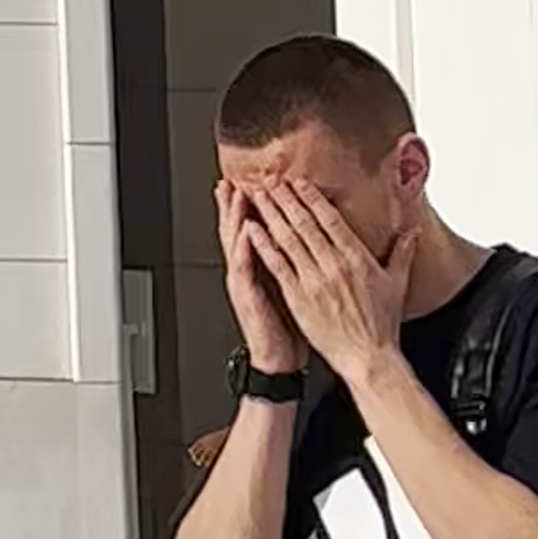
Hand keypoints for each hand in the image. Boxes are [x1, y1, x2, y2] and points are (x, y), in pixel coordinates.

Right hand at [215, 171, 299, 380]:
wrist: (278, 359)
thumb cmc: (288, 326)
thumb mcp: (290, 288)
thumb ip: (293, 264)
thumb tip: (307, 244)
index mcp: (259, 268)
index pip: (251, 229)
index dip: (249, 206)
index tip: (249, 181)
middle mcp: (247, 272)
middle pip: (235, 230)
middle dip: (233, 204)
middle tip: (231, 180)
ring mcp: (244, 283)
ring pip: (235, 243)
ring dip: (235, 217)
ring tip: (237, 194)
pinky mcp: (248, 296)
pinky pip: (244, 268)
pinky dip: (244, 247)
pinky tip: (246, 230)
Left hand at [239, 169, 408, 390]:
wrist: (368, 357)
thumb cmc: (381, 325)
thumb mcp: (397, 284)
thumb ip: (403, 253)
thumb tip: (413, 231)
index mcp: (357, 259)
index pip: (331, 219)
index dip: (313, 198)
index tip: (299, 182)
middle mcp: (334, 265)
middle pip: (305, 223)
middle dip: (286, 198)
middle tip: (271, 179)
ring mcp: (314, 280)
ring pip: (288, 238)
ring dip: (271, 214)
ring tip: (258, 195)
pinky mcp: (298, 296)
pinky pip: (277, 265)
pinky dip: (263, 244)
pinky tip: (252, 229)